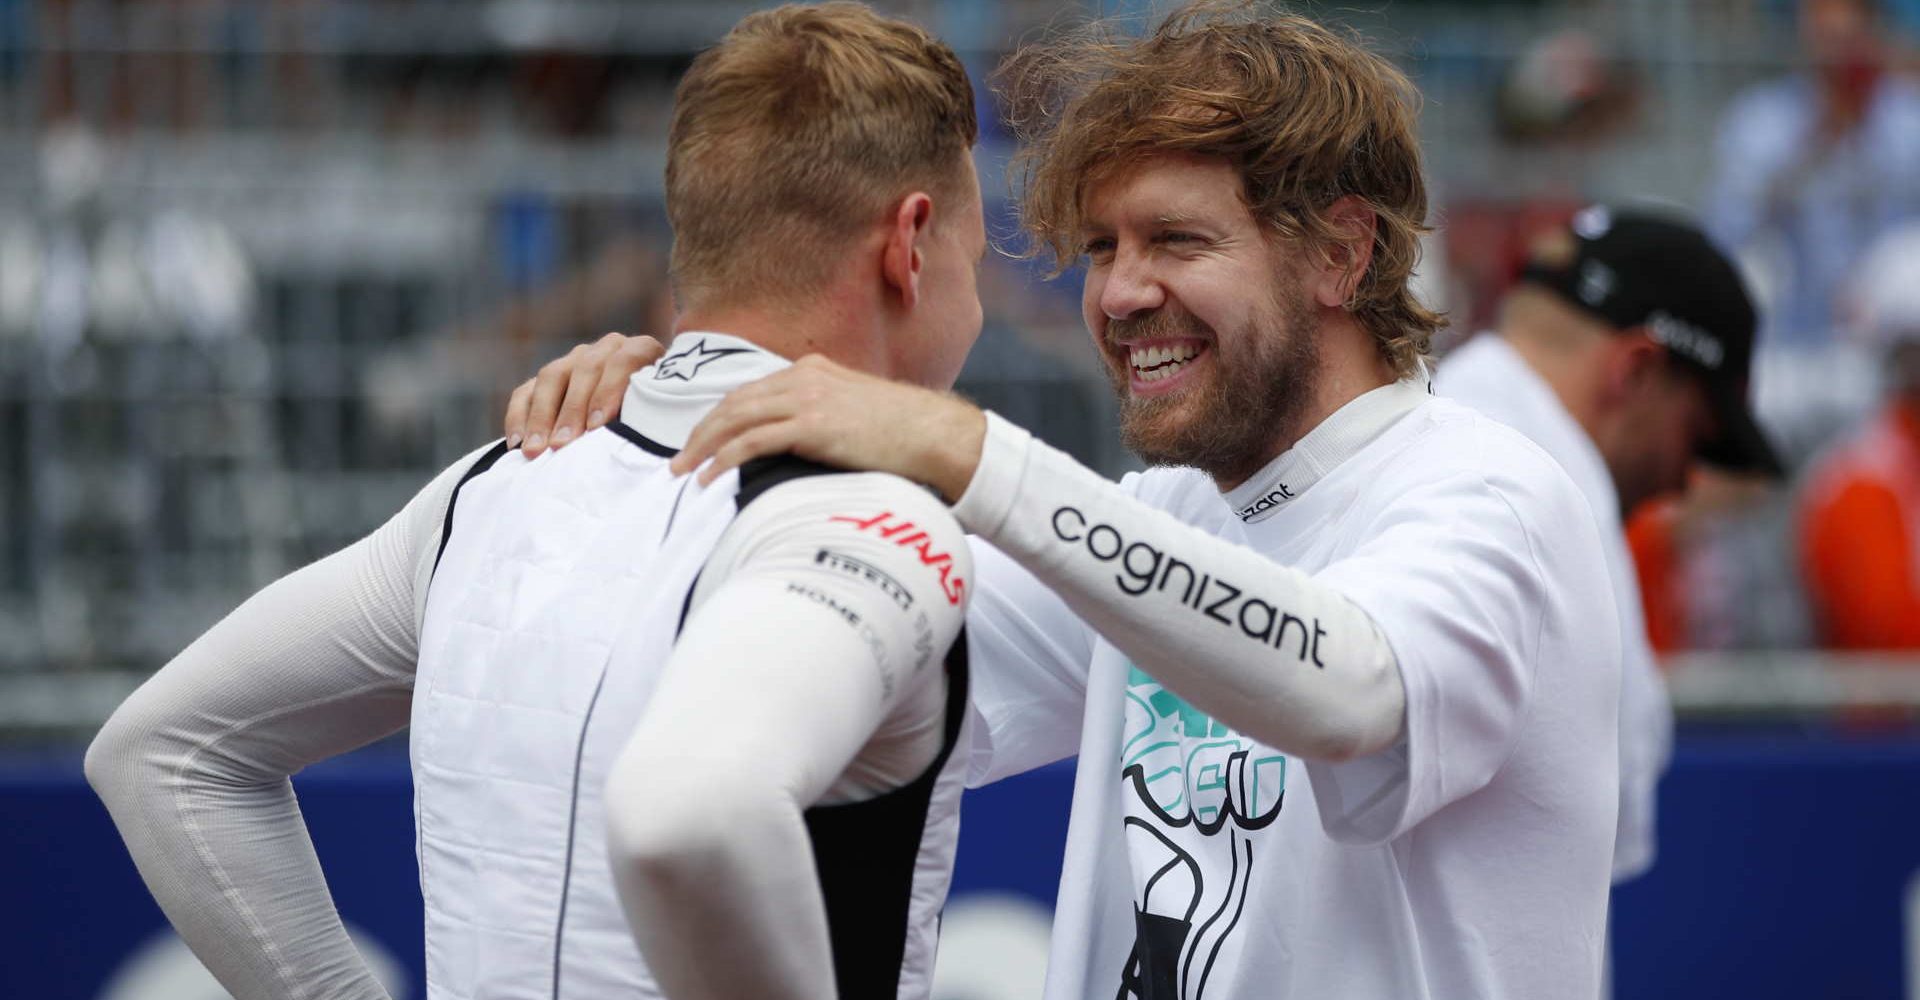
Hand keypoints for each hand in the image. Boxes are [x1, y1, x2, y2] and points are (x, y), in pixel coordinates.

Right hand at [504, 332, 665, 456]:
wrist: (645, 415)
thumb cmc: (659, 421)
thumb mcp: (665, 416)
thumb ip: (654, 419)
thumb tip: (639, 443)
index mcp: (641, 351)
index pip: (625, 360)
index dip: (609, 391)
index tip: (597, 427)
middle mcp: (606, 349)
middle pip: (584, 369)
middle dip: (571, 410)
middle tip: (562, 445)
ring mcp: (574, 360)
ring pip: (552, 377)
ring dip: (542, 416)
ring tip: (536, 450)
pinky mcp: (548, 378)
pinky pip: (526, 391)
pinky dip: (519, 416)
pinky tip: (516, 443)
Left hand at [670, 355, 986, 502]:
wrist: (935, 435)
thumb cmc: (904, 433)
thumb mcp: (856, 411)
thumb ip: (824, 415)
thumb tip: (799, 443)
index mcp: (813, 370)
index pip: (750, 392)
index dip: (719, 417)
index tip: (700, 441)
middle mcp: (804, 378)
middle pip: (734, 402)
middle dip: (701, 432)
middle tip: (678, 460)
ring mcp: (807, 399)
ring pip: (735, 419)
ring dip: (703, 447)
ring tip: (683, 472)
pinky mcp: (812, 426)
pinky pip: (752, 441)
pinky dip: (724, 459)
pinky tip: (710, 478)